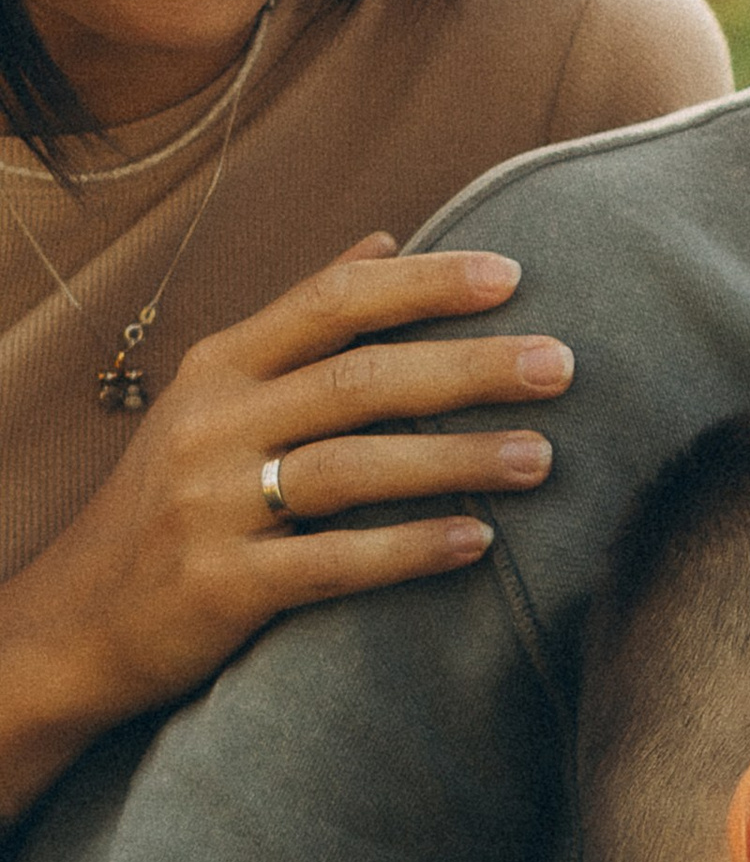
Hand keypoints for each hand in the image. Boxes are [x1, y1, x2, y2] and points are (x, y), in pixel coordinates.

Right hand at [0, 238, 571, 811]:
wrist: (76, 621)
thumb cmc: (170, 506)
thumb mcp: (215, 397)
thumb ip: (300, 325)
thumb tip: (384, 239)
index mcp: (220, 367)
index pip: (331, 301)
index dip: (423, 284)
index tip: (512, 274)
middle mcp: (215, 422)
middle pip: (360, 379)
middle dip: (468, 367)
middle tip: (562, 365)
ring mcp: (214, 504)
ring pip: (353, 465)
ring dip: (457, 458)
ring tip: (543, 457)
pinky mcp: (224, 586)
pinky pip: (335, 563)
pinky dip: (411, 550)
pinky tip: (480, 543)